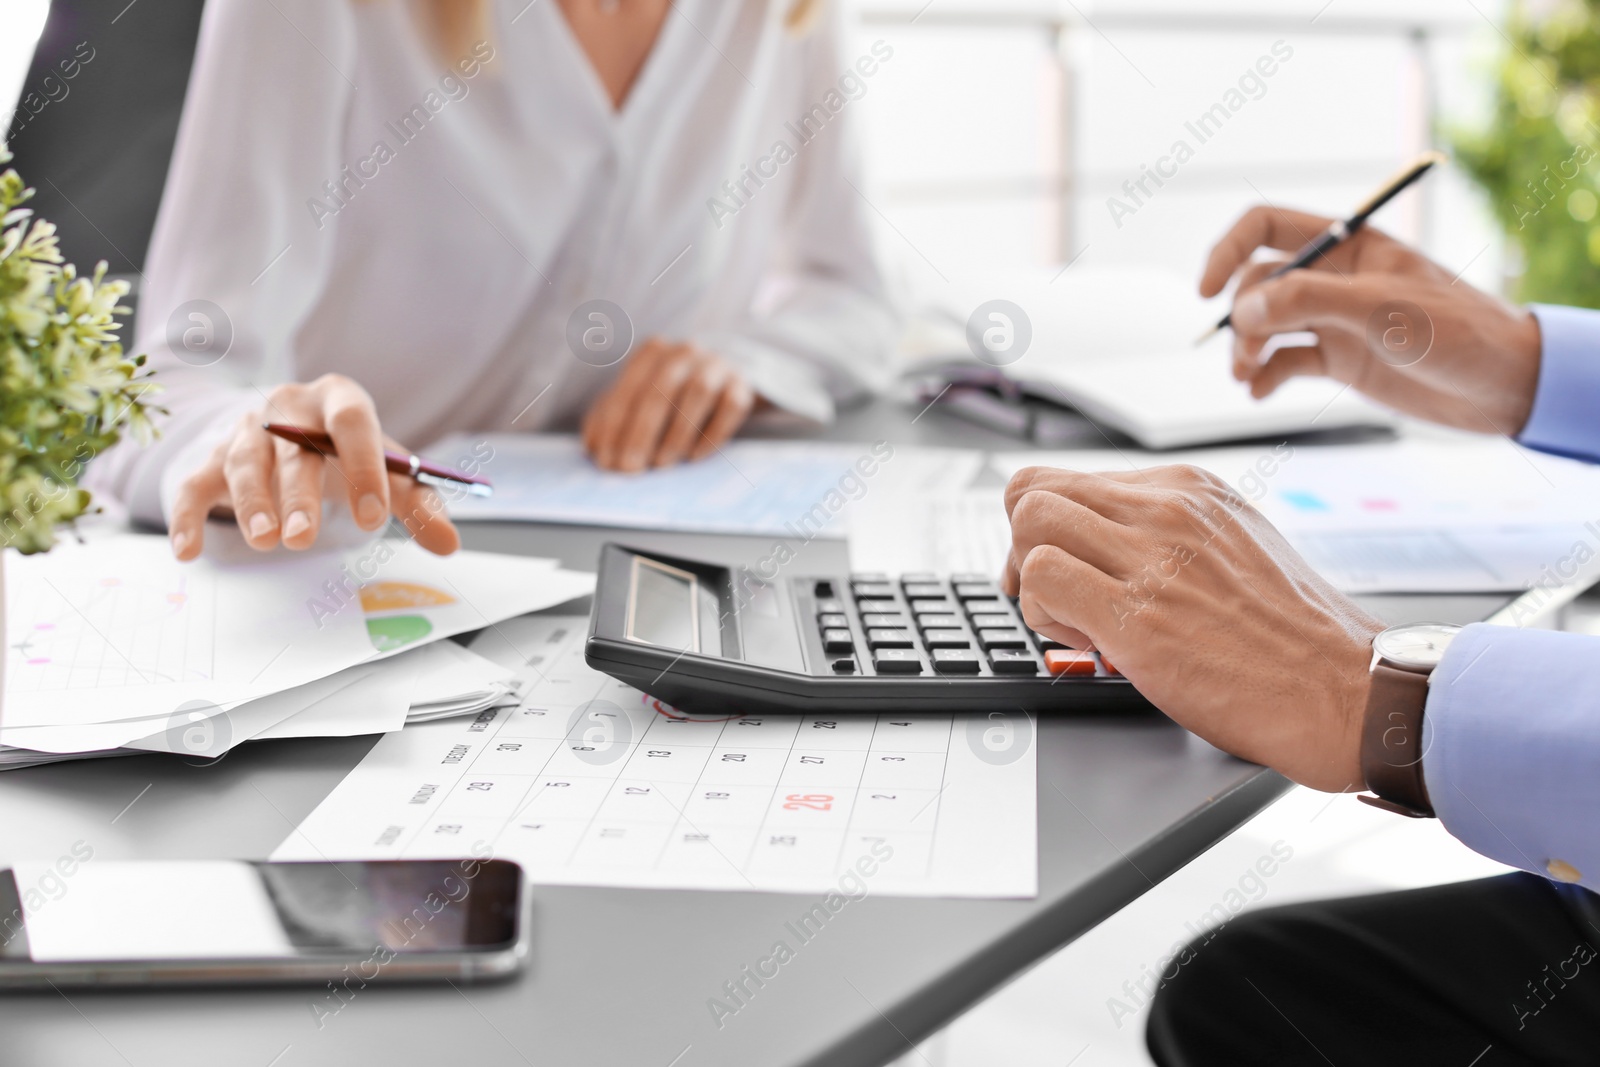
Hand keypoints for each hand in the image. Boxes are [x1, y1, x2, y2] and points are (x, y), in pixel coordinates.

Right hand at [169, 373, 459, 559]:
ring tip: (264, 541)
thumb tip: (450, 545)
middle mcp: (288, 406)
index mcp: (339, 399)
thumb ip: (418, 503)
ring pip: (243, 463)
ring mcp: (245, 430)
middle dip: (298, 496)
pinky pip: (194, 485)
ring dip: (250, 503)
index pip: (353, 424)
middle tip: (302, 539)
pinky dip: (188, 517)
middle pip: (292, 449)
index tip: (373, 518)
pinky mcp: (210, 457)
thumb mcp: (385, 468)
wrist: (286, 426)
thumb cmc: (344, 450)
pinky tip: (190, 552)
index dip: (363, 468)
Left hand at [581, 339, 756, 471]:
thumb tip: (593, 448)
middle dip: (641, 434)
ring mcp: (716, 365)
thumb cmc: (669, 395)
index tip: (608, 462)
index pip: (628, 390)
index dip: (615, 428)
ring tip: (662, 464)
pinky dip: (711, 434)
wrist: (723, 379)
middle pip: (659, 391)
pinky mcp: (742, 384)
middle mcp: (684, 352)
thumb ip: (609, 419)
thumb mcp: (637, 400)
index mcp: (652, 353)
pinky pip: (729, 407)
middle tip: (631, 469)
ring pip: (696, 394)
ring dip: (676, 433)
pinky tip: (694, 457)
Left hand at [1001, 464, 1384, 791]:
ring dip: (1030, 580)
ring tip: (1073, 621)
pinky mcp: (1137, 612)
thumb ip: (1171, 532)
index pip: (1070, 478)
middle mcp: (1166, 508)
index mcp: (1187, 488)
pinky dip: (1043, 613)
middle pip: (1034, 491)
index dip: (1049, 528)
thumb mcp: (1237, 545)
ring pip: (1029, 522)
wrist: (1345, 690)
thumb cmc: (1294, 635)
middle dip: (1022, 546)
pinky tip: (1086, 642)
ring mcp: (1151, 556)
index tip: (1064, 567)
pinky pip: (1041, 579)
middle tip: (1050, 596)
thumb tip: (1104, 540)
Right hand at [1202, 205, 1542, 435]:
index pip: (1266, 227)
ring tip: (1246, 377)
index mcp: (1348, 245)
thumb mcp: (1379, 308)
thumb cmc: (1456, 331)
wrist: (1502, 386)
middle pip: (1257, 284)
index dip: (1228, 251)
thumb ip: (1306, 302)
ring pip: (1264, 326)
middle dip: (1241, 317)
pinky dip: (1263, 378)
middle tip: (1246, 351)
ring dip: (1245, 350)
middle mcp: (1334, 278)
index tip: (1207, 290)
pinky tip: (1258, 393)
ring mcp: (1334, 320)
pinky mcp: (1339, 359)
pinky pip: (1283, 363)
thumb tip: (1242, 311)